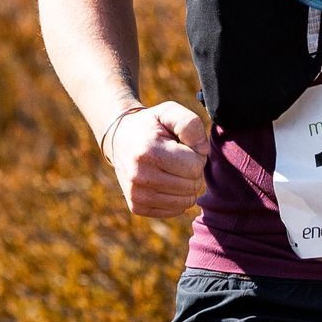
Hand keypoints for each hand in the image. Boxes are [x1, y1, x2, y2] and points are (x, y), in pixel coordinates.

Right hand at [105, 101, 209, 217]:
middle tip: (180, 157)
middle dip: (193, 170)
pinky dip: (177, 197)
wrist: (119, 139)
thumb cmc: (151, 125)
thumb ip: (190, 124)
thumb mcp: (169, 111)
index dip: (197, 154)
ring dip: (187, 184)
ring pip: (186, 201)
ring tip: (174, 168)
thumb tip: (202, 150)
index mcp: (148, 151)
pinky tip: (166, 181)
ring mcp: (136, 195)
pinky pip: (176, 210)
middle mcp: (139, 176)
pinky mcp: (137, 207)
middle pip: (191, 186)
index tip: (185, 146)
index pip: (194, 167)